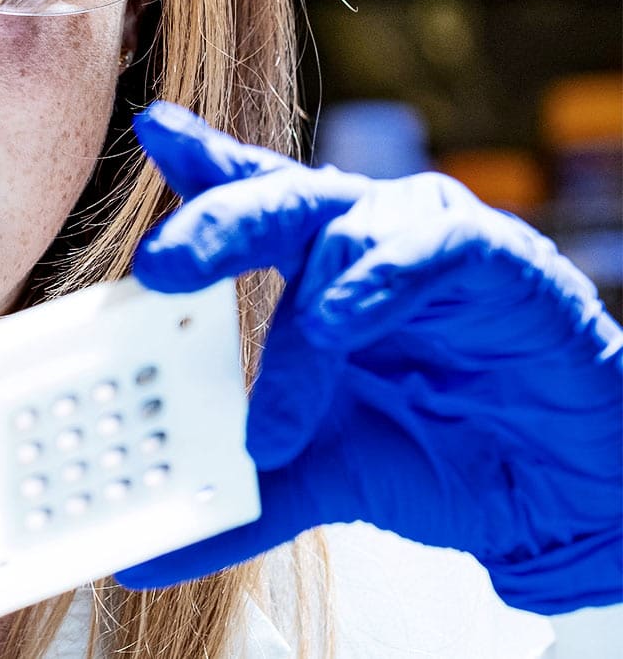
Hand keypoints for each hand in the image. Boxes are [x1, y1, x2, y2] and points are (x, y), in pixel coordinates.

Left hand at [111, 102, 622, 614]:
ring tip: (276, 422)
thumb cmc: (434, 450)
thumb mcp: (315, 475)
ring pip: (343, 237)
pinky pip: (431, 249)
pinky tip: (342, 324)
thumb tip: (137, 564)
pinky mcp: (497, 260)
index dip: (199, 159)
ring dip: (299, 331)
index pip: (244, 198)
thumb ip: (231, 501)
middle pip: (273, 201)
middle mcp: (358, 237)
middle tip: (157, 265)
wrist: (556, 492)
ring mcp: (424, 240)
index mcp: (305, 268)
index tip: (150, 128)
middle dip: (213, 224)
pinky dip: (378, 285)